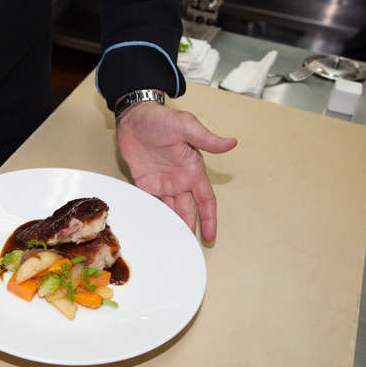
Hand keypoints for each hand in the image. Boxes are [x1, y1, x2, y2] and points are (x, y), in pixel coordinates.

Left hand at [116, 101, 236, 241]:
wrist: (133, 117)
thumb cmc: (161, 119)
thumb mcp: (185, 127)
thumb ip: (206, 139)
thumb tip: (232, 143)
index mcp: (193, 169)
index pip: (205, 200)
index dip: (209, 218)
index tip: (210, 237)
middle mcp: (180, 179)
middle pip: (188, 210)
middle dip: (191, 229)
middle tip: (189, 248)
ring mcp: (163, 182)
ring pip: (171, 210)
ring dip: (174, 225)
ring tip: (174, 243)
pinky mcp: (146, 182)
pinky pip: (153, 203)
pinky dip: (156, 215)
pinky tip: (157, 228)